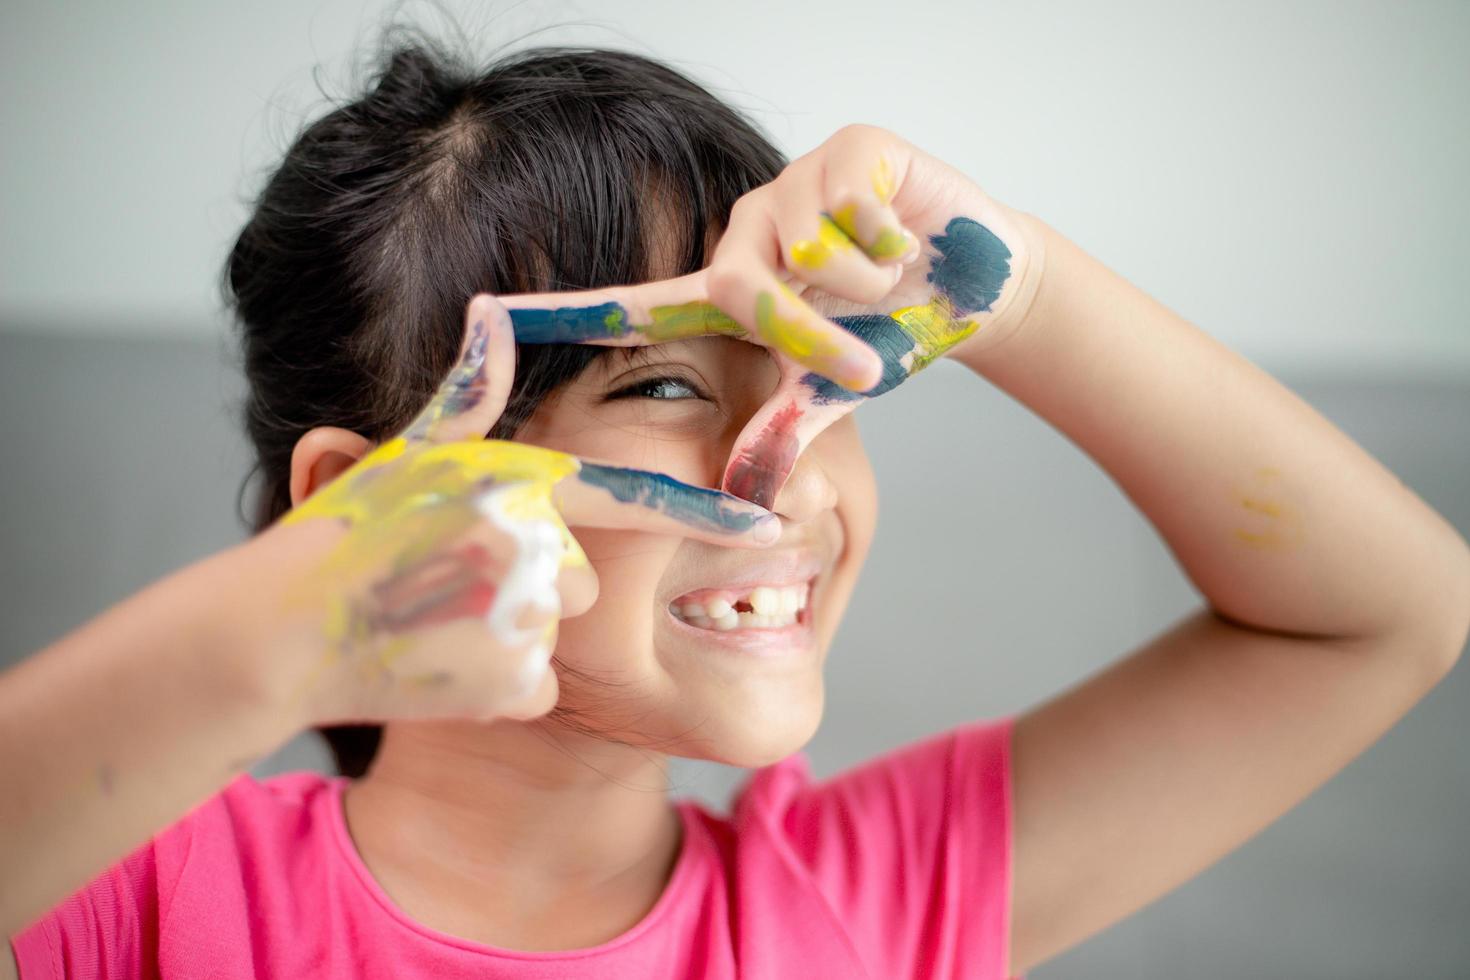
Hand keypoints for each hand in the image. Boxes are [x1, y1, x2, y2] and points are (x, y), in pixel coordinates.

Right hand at [251, 295, 780, 728]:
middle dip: (537, 584)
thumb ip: (469, 396)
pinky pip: (538, 686)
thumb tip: (490, 315)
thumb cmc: (345, 533)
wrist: (283, 633)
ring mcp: (532, 617)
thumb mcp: (408, 455)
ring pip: (560, 631)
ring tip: (446, 620)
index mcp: (524, 484)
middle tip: (462, 584)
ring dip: (515, 632)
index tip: (768, 522)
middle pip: (586, 576)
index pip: (639, 494)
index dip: (710, 511)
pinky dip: (500, 684)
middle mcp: (539, 546)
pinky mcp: (520, 686)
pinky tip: (445, 664)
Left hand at [497, 124, 1041, 506]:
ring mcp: (792, 183)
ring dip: (867, 291)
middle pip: (741, 287)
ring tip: (889, 280)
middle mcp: (746, 230)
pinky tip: (907, 238)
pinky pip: (856, 210)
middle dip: (814, 339)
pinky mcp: (847, 147)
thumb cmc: (890, 335)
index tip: (483, 317)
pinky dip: (894, 245)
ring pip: (809, 249)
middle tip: (868, 367)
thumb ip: (784, 433)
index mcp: (729, 289)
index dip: (562, 312)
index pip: (633, 302)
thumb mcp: (832, 391)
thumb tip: (745, 500)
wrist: (973, 282)